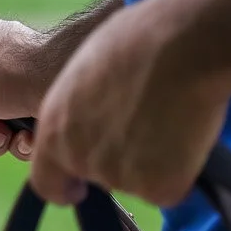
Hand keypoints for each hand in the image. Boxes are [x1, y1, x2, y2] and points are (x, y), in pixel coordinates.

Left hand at [27, 0, 230, 207]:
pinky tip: (184, 131)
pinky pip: (169, 187)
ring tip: (167, 115)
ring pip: (137, 181)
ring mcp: (120, 178)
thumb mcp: (85, 74)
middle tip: (144, 126)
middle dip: (118, 160)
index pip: (46, 182)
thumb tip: (94, 120)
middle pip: (99, 177)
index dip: (63, 186)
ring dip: (150, 161)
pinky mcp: (158, 188)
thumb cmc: (136, 42)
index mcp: (55, 130)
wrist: (182, 46)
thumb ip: (80, 110)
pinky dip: (179, 168)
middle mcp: (81, 159)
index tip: (77, 187)